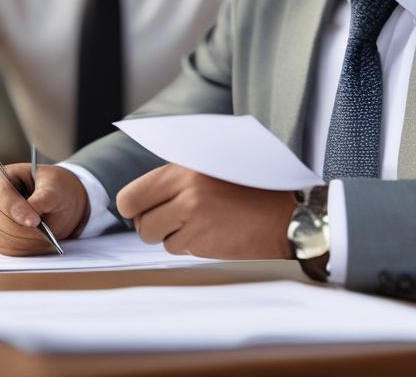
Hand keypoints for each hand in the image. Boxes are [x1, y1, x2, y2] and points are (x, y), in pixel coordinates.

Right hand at [0, 164, 89, 255]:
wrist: (56, 204)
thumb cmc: (53, 189)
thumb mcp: (55, 188)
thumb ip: (43, 198)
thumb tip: (32, 214)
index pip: (0, 194)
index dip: (16, 209)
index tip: (35, 221)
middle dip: (24, 230)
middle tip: (46, 233)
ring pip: (1, 239)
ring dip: (26, 241)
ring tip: (46, 236)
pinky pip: (5, 250)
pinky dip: (24, 249)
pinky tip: (38, 242)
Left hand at [117, 164, 294, 259]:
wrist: (284, 216)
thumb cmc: (250, 188)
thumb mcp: (212, 166)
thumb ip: (177, 176)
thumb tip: (138, 196)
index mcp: (184, 169)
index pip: (131, 196)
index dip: (132, 206)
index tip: (138, 209)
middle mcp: (186, 193)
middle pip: (141, 222)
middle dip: (150, 224)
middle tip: (167, 219)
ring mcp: (194, 221)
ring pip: (159, 238)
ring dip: (172, 235)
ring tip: (198, 222)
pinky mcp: (203, 244)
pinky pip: (180, 249)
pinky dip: (190, 244)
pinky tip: (211, 232)